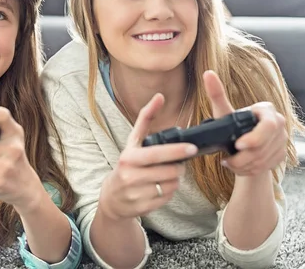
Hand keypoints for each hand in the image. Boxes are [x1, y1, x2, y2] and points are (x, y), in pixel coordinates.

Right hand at [99, 94, 197, 221]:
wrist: (112, 198)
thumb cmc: (127, 164)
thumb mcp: (133, 142)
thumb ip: (146, 118)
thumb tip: (160, 96)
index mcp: (129, 158)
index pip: (158, 154)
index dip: (177, 151)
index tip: (192, 148)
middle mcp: (130, 176)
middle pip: (169, 171)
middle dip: (178, 167)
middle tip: (178, 163)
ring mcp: (136, 194)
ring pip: (171, 185)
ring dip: (174, 179)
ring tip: (165, 174)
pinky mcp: (143, 207)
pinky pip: (167, 197)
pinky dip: (168, 191)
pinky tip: (160, 186)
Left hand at [203, 70, 287, 176]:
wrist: (241, 146)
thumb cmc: (231, 125)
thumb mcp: (223, 113)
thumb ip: (216, 94)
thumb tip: (208, 73)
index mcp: (267, 111)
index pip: (270, 126)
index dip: (255, 138)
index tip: (238, 145)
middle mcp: (279, 124)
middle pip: (264, 147)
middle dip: (243, 157)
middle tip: (228, 159)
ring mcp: (282, 141)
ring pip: (264, 160)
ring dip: (243, 165)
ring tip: (230, 162)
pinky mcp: (281, 154)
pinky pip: (266, 167)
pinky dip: (249, 170)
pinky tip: (239, 166)